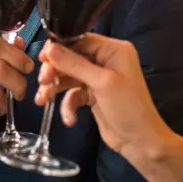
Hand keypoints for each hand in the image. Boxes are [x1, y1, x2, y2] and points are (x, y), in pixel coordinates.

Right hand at [36, 36, 166, 158]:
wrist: (140, 142)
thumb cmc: (128, 107)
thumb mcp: (102, 83)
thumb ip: (75, 64)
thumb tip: (50, 47)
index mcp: (114, 50)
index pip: (81, 40)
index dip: (60, 47)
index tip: (42, 57)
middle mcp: (106, 61)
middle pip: (71, 58)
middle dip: (55, 70)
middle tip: (43, 81)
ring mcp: (98, 79)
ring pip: (68, 76)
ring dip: (55, 88)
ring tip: (43, 100)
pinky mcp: (92, 95)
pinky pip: (73, 94)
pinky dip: (68, 105)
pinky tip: (70, 119)